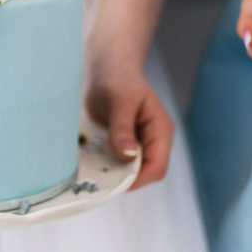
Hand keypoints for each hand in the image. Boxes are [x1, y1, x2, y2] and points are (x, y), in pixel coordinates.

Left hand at [86, 62, 173, 189]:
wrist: (107, 69)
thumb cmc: (118, 78)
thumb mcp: (120, 101)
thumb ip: (123, 128)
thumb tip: (128, 154)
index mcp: (160, 129)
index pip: (158, 165)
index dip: (140, 178)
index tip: (116, 182)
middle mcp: (153, 139)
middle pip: (146, 172)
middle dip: (125, 178)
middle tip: (100, 179)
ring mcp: (138, 142)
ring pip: (131, 170)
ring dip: (114, 174)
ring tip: (94, 172)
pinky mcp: (123, 143)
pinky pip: (118, 162)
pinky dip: (106, 165)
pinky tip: (91, 163)